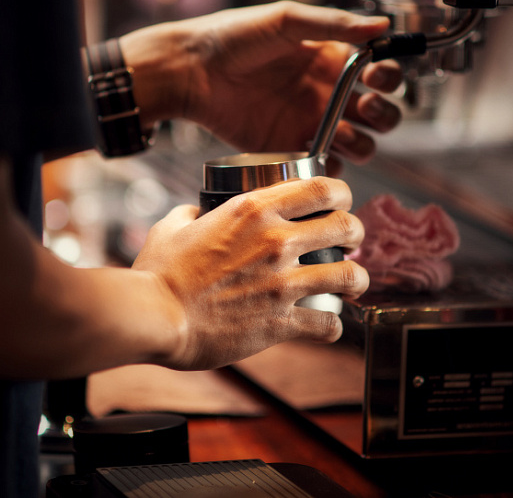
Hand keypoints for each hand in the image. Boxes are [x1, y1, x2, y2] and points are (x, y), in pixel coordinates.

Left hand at [121, 1, 402, 171]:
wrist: (191, 71)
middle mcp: (327, 96)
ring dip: (363, 144)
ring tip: (341, 133)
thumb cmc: (234, 37)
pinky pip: (321, 168)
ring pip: (359, 146)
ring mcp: (309, 125)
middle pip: (378, 116)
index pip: (379, 75)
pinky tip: (321, 158)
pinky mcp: (287, 150)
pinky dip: (331, 170)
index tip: (376, 77)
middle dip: (384, 115)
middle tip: (365, 107)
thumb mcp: (286, 21)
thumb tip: (382, 25)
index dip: (388, 79)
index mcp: (331, 61)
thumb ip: (334, 24)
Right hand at [131, 176, 368, 370]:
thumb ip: (190, 214)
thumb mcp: (171, 227)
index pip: (320, 188)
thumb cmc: (159, 274)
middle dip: (355, 232)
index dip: (341, 192)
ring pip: (349, 275)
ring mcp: (282, 283)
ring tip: (354, 283)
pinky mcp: (280, 322)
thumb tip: (195, 212)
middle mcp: (275, 241)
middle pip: (345, 226)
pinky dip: (333, 326)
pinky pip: (327, 323)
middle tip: (351, 241)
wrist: (155, 317)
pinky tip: (329, 326)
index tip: (341, 201)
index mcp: (253, 210)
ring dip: (357, 278)